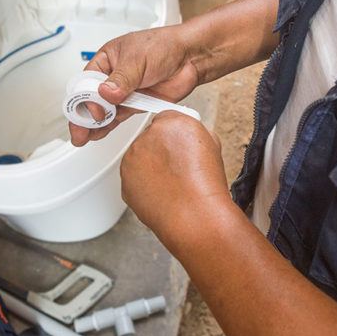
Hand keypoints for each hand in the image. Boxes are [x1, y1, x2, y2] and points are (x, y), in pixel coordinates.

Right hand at [69, 25, 199, 145]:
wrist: (191, 57)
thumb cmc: (165, 46)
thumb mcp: (137, 59)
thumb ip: (121, 79)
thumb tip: (106, 93)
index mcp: (106, 60)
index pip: (87, 81)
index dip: (85, 97)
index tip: (91, 110)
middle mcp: (112, 76)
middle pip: (91, 99)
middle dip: (84, 116)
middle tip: (79, 132)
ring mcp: (124, 92)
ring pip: (103, 110)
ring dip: (94, 124)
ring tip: (84, 138)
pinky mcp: (136, 103)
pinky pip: (118, 117)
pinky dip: (109, 126)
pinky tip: (99, 133)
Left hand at [120, 111, 229, 241]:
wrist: (195, 216)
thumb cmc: (206, 185)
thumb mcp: (212, 145)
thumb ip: (194, 134)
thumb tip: (188, 137)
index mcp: (170, 123)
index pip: (166, 119)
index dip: (175, 135)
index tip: (178, 144)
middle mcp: (147, 137)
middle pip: (150, 138)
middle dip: (161, 151)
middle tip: (178, 168)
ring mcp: (132, 159)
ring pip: (140, 159)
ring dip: (150, 168)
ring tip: (172, 184)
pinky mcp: (124, 181)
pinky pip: (134, 179)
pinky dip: (144, 185)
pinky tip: (162, 194)